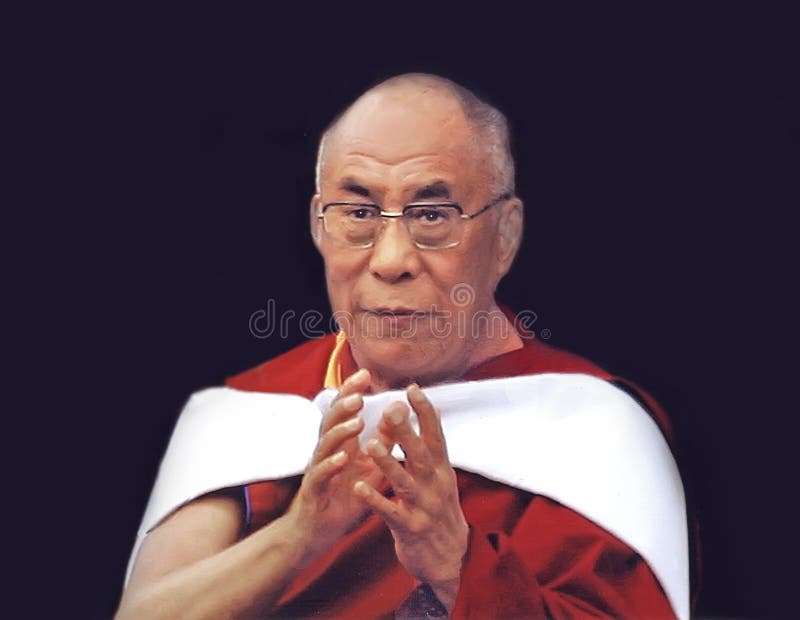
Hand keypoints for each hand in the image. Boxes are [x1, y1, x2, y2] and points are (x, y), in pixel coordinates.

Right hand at [286, 369, 383, 562]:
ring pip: (324, 444)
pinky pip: (320, 475)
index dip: (351, 391)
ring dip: (341, 431)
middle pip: (330, 421)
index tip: (366, 373)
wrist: (319, 532)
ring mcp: (317, 470)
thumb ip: (383, 443)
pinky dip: (331, 464)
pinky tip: (343, 458)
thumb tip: (400, 415)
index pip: (343, 411)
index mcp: (339, 444)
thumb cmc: (345, 497)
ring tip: (358, 421)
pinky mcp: (314, 491)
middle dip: (344, 405)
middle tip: (360, 392)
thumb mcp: (370, 467)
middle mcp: (325, 452)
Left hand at [354, 384, 467, 611]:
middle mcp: (436, 486)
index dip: (425, 413)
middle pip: (422, 455)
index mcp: (442, 471)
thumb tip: (432, 410)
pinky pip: (390, 512)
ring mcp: (424, 508)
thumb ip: (432, 447)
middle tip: (392, 409)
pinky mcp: (410, 529)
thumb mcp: (442, 478)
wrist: (449, 559)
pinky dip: (376, 500)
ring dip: (388, 463)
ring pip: (405, 482)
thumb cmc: (439, 511)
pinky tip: (360, 488)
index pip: (436, 436)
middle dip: (407, 432)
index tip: (413, 389)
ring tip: (371, 445)